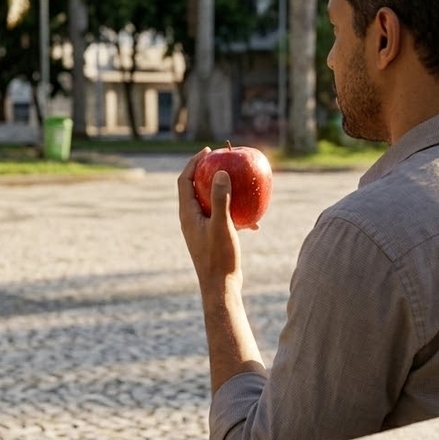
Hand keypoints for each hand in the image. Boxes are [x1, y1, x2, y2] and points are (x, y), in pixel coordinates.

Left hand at [178, 148, 242, 293]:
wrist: (220, 288)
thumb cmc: (219, 258)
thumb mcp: (222, 226)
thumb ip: (220, 199)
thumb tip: (221, 173)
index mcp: (187, 214)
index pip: (184, 180)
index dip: (193, 163)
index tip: (208, 151)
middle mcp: (191, 219)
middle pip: (195, 188)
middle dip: (208, 173)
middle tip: (223, 161)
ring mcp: (201, 229)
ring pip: (211, 203)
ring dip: (223, 192)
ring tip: (238, 183)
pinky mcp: (212, 238)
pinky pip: (222, 218)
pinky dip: (235, 214)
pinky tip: (254, 221)